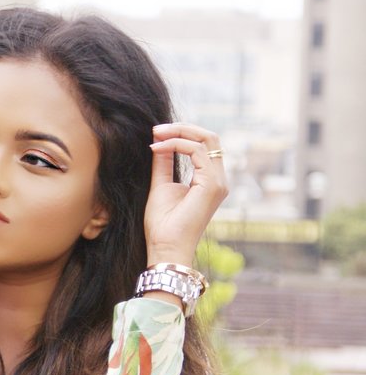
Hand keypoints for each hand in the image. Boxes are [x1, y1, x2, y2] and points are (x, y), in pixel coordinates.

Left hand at [144, 123, 228, 266]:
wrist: (165, 247)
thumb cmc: (163, 224)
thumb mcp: (162, 184)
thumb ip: (164, 161)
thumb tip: (159, 139)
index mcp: (210, 180)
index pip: (204, 145)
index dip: (182, 134)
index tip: (156, 133)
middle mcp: (219, 180)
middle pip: (209, 137)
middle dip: (182, 128)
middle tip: (156, 129)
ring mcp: (218, 182)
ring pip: (206, 139)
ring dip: (178, 133)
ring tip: (155, 136)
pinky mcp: (212, 185)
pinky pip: (197, 151)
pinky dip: (176, 145)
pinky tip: (158, 148)